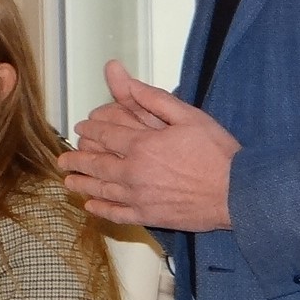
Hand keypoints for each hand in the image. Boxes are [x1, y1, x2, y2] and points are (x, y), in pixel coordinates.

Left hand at [58, 61, 239, 230]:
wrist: (236, 193)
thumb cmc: (217, 153)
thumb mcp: (189, 116)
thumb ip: (154, 100)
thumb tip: (128, 83)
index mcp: (142, 145)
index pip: (107, 134)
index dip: (91, 129)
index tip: (81, 128)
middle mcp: (134, 172)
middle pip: (97, 163)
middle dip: (77, 159)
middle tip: (63, 158)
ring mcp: (139, 197)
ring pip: (102, 189)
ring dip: (82, 184)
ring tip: (67, 181)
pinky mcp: (149, 216)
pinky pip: (117, 213)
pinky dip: (101, 211)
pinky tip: (91, 207)